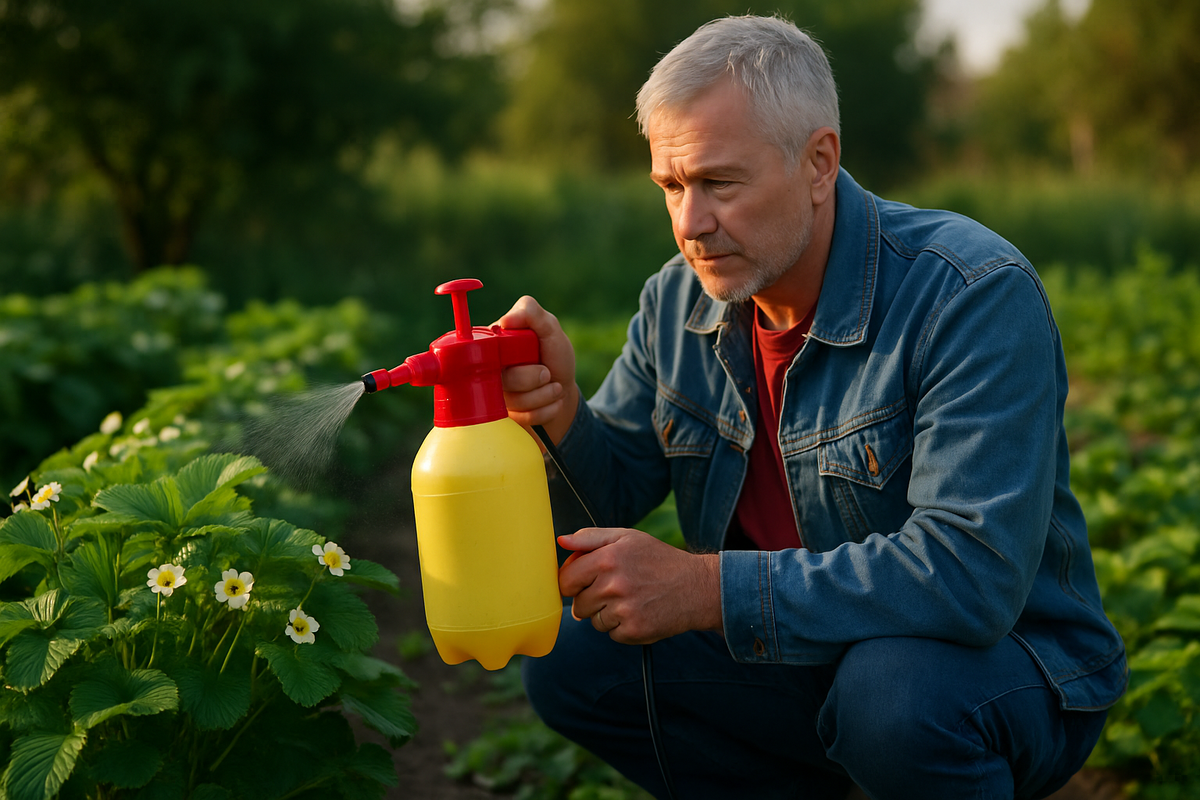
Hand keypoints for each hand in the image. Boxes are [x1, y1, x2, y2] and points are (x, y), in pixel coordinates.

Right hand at [495, 296, 578, 444]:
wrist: (562, 388)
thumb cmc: (553, 354)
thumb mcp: (550, 328)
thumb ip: (531, 313)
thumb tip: (505, 321)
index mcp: (493, 345)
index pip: (486, 353)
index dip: (508, 358)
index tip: (529, 355)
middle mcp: (488, 370)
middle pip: (502, 380)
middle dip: (533, 378)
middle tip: (548, 372)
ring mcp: (494, 395)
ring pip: (514, 402)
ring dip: (544, 396)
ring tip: (555, 386)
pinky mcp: (505, 416)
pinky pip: (523, 418)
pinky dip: (545, 411)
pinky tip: (552, 402)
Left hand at [558, 528, 722, 643]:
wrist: (696, 587)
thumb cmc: (658, 560)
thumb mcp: (627, 538)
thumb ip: (590, 538)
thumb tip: (561, 541)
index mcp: (607, 558)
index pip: (566, 580)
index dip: (572, 583)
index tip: (584, 583)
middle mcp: (613, 584)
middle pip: (578, 604)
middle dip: (591, 599)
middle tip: (616, 590)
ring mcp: (623, 610)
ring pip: (594, 621)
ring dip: (607, 615)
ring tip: (631, 601)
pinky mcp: (633, 631)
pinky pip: (612, 634)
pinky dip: (622, 628)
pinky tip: (639, 613)